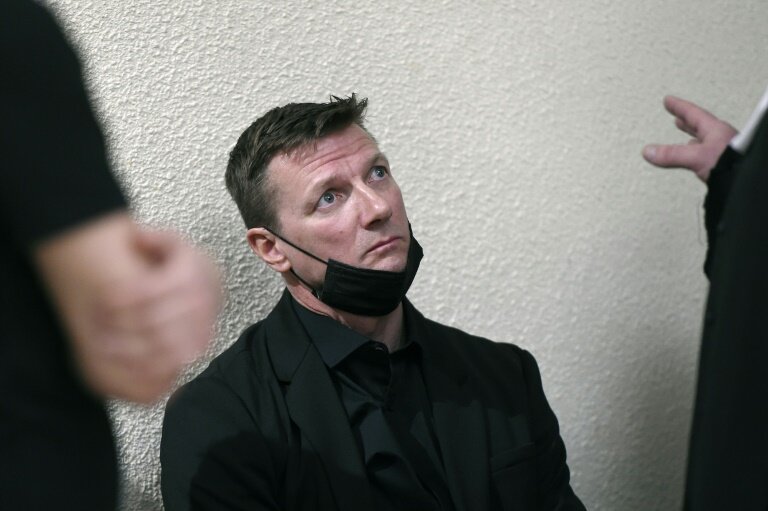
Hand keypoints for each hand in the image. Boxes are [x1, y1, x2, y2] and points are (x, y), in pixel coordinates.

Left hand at [35, 213, 221, 403]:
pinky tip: (128, 359)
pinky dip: (148, 362)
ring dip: (129, 347)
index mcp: (188, 276)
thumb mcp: (171, 242)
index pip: (146, 292)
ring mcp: (202, 324)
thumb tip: (136, 235)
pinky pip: (174, 358)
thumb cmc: (185, 264)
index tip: (100, 300)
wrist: (212, 282)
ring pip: (162, 343)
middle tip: (95, 325)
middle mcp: (198, 301)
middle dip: (119, 325)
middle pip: (150, 320)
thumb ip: (152, 237)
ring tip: (103, 345)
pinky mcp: (202, 342)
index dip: (119, 298)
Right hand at [642, 96, 737, 181]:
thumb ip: (672, 155)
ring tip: (685, 136)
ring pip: (704, 139)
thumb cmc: (729, 163)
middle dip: (687, 121)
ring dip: (693, 136)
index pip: (693, 113)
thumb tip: (648, 151)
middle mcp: (720, 138)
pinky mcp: (723, 164)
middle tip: (677, 116)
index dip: (679, 106)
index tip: (668, 100)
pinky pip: (706, 153)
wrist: (747, 181)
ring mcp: (723, 151)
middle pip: (700, 125)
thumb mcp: (695, 157)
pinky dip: (697, 152)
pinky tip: (695, 158)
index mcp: (715, 130)